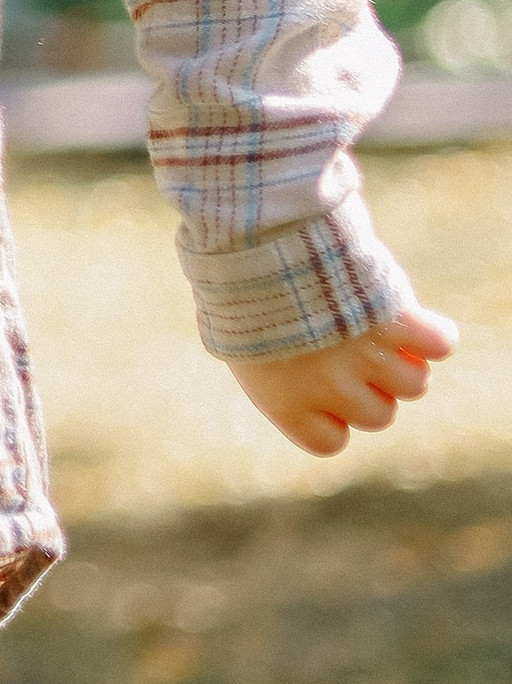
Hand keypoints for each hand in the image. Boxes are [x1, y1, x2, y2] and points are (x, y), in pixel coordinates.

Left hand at [230, 302, 458, 456]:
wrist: (259, 243)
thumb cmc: (243, 285)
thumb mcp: (242, 338)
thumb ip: (280, 370)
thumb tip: (304, 378)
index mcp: (287, 405)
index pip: (330, 441)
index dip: (333, 414)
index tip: (324, 385)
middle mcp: (332, 392)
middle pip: (380, 415)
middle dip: (371, 385)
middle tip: (349, 345)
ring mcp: (368, 359)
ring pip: (415, 384)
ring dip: (404, 358)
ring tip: (377, 326)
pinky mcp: (398, 323)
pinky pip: (440, 345)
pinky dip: (434, 333)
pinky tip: (412, 320)